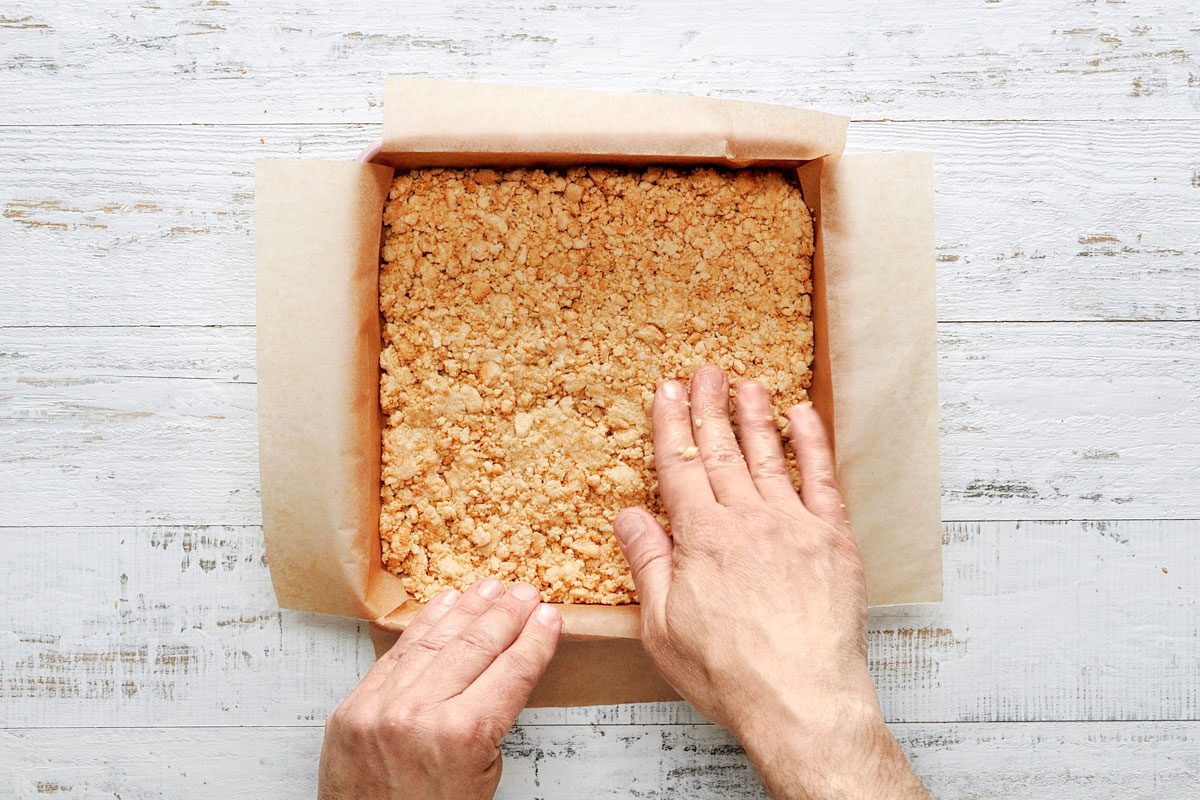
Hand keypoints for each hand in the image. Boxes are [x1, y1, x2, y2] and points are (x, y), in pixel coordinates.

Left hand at [318, 579, 560, 799]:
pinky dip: (423, 625)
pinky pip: (395, 655)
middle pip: (475, 647)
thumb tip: (506, 663)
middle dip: (506, 616)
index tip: (550, 619)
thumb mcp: (482, 777)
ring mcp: (379, 706)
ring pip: (434, 641)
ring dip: (468, 609)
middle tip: (527, 593)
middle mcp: (419, 713)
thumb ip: (490, 719)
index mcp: (461, 736)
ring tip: (491, 588)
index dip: (535, 641)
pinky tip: (445, 604)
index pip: (511, 672)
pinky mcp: (352, 707)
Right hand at [614, 365, 927, 799]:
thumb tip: (628, 516)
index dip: (671, 426)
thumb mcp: (662, 625)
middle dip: (709, 407)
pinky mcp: (832, 540)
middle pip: (721, 451)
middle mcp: (746, 520)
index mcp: (701, 538)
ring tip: (746, 384)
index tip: (667, 392)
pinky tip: (804, 418)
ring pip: (769, 455)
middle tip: (704, 371)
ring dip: (755, 416)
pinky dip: (813, 444)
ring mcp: (793, 525)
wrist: (801, 699)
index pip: (679, 467)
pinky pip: (822, 478)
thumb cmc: (729, 673)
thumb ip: (647, 562)